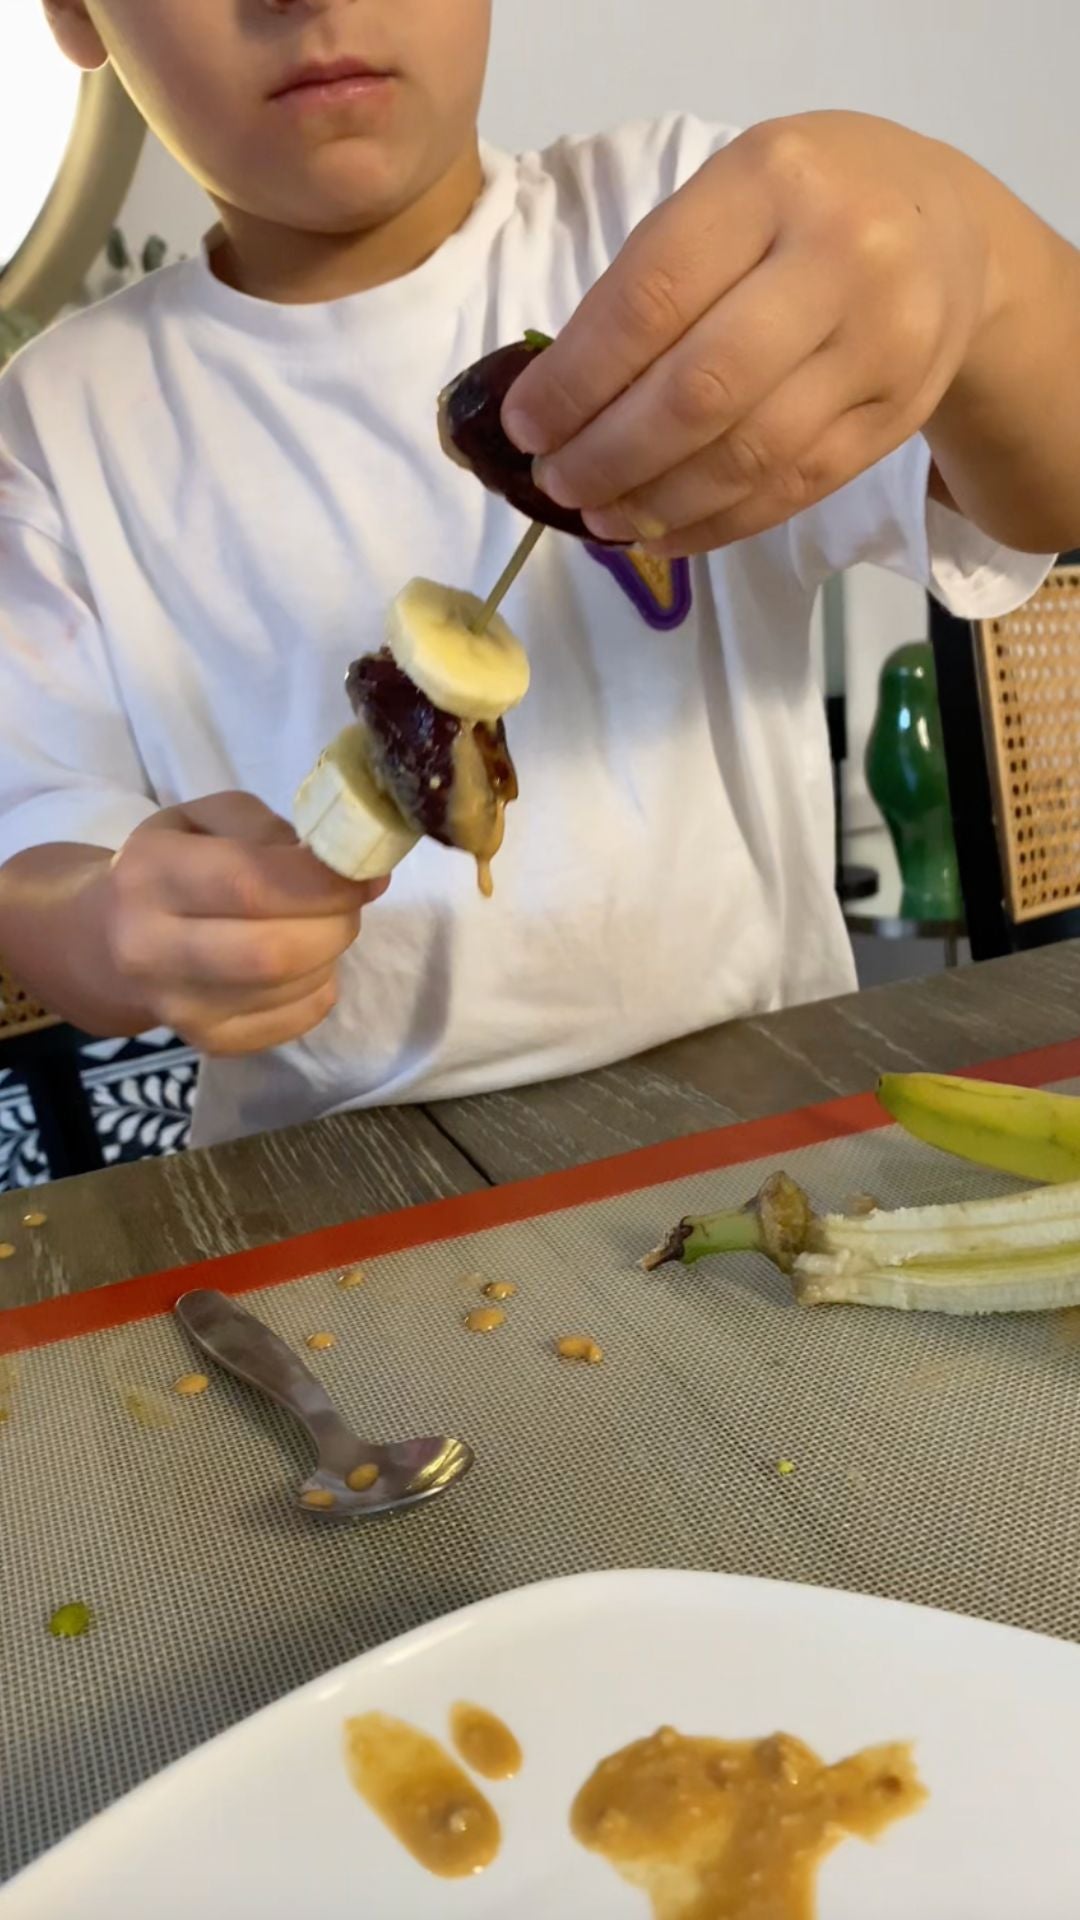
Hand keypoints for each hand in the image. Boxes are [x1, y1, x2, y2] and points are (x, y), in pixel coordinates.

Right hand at [105, 793, 384, 1054]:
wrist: (111, 940)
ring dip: (330, 950)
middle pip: (274, 952)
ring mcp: (180, 1008)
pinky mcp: (211, 1043)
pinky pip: (300, 1018)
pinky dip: (321, 985)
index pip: (250, 884)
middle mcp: (152, 950)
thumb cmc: (173, 864)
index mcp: (150, 876)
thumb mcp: (205, 818)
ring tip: (318, 923)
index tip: (365, 869)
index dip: (324, 881)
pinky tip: (302, 961)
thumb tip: (341, 865)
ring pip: (293, 986)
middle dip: (336, 921)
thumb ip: (269, 828)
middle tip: (349, 900)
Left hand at [503, 113, 996, 554]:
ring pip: (745, 456)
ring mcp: (878, 348)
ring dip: (654, 502)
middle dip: (607, 454)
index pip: (651, 300)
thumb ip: (657, 276)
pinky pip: (790, 490)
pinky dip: (713, 523)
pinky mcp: (894, 419)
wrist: (950, 234)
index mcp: (771, 184)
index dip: (576, 379)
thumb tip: (557, 398)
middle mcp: (838, 262)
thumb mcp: (733, 194)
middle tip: (553, 482)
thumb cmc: (807, 208)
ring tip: (596, 515)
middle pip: (699, 392)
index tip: (524, 425)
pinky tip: (659, 533)